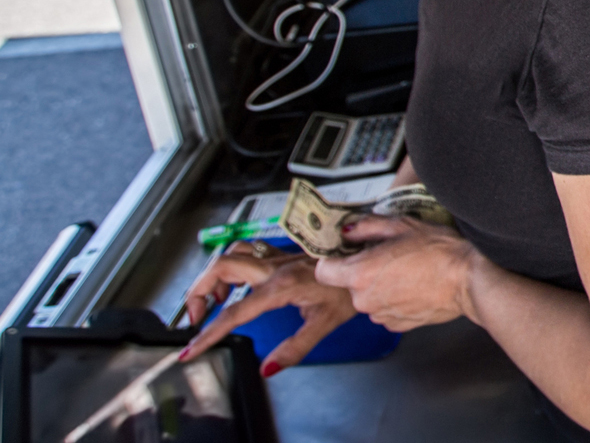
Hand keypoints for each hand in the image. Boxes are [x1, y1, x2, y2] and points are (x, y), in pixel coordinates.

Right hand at [179, 242, 356, 375]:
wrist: (367, 261)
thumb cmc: (350, 288)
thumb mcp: (325, 323)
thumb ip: (295, 347)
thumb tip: (268, 367)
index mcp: (282, 286)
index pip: (234, 312)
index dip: (208, 333)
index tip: (191, 349)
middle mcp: (275, 267)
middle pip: (222, 267)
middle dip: (199, 291)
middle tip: (195, 317)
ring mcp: (278, 257)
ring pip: (232, 253)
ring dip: (213, 275)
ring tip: (212, 301)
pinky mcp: (282, 254)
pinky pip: (246, 252)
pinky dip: (230, 266)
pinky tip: (235, 284)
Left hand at [314, 215, 479, 332]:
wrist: (469, 280)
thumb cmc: (440, 251)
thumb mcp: (403, 226)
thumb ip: (367, 227)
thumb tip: (349, 231)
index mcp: (360, 273)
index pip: (324, 270)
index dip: (333, 260)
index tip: (346, 254)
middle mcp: (364, 299)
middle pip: (349, 284)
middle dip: (363, 271)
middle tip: (390, 257)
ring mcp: (379, 315)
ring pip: (368, 297)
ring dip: (380, 286)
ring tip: (408, 272)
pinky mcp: (396, 325)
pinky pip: (384, 310)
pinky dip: (394, 300)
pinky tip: (415, 287)